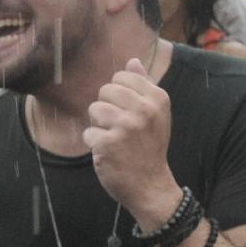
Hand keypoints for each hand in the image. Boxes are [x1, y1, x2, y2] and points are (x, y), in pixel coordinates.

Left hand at [83, 59, 179, 228]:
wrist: (150, 185)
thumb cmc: (149, 147)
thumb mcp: (156, 114)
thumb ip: (144, 86)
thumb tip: (132, 61)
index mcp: (157, 98)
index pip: (122, 76)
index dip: (117, 94)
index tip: (127, 112)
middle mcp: (144, 109)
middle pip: (105, 91)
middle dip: (106, 108)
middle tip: (119, 128)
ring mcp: (125, 126)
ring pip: (94, 109)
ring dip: (98, 125)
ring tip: (113, 139)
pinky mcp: (108, 143)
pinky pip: (88, 132)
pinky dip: (94, 144)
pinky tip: (108, 153)